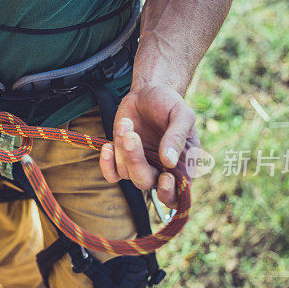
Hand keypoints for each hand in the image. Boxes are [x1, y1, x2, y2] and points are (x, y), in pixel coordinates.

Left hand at [99, 84, 199, 207]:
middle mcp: (160, 170)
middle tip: (131, 136)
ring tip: (127, 123)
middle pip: (146, 183)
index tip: (165, 178)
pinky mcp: (122, 159)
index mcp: (182, 164)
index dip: (169, 194)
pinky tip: (107, 146)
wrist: (148, 92)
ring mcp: (140, 165)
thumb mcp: (181, 114)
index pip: (177, 195)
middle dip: (136, 161)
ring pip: (127, 172)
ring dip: (123, 147)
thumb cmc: (170, 104)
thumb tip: (169, 162)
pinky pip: (112, 174)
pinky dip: (106, 164)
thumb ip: (177, 137)